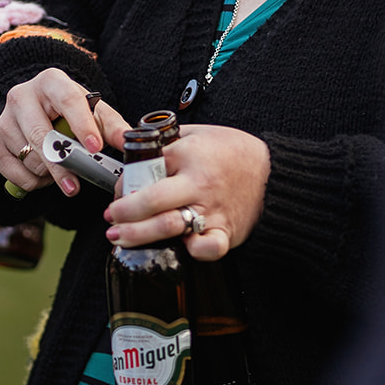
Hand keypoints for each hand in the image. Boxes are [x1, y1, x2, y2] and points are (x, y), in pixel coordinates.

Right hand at [0, 68, 129, 196]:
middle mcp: (22, 95)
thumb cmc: (71, 111)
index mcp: (51, 81)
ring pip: (28, 158)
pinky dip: (33, 182)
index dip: (82, 125)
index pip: (68, 100)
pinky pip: (14, 173)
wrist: (38, 110)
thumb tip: (129, 141)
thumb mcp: (94, 112)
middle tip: (75, 187)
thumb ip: (114, 127)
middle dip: (60, 164)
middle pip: (40, 134)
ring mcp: (4, 120)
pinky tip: (43, 172)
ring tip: (62, 167)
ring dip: (49, 174)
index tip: (96, 148)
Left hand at [104, 124, 270, 259]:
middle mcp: (198, 182)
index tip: (119, 190)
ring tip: (120, 238)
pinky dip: (192, 252)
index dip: (124, 182)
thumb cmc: (232, 152)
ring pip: (168, 226)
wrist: (273, 174)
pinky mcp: (225, 231)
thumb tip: (131, 144)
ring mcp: (212, 208)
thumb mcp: (197, 133)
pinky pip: (207, 248)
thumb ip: (167, 140)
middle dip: (122, 212)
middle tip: (111, 218)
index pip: (144, 168)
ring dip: (138, 235)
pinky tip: (178, 250)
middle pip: (149, 201)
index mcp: (188, 153)